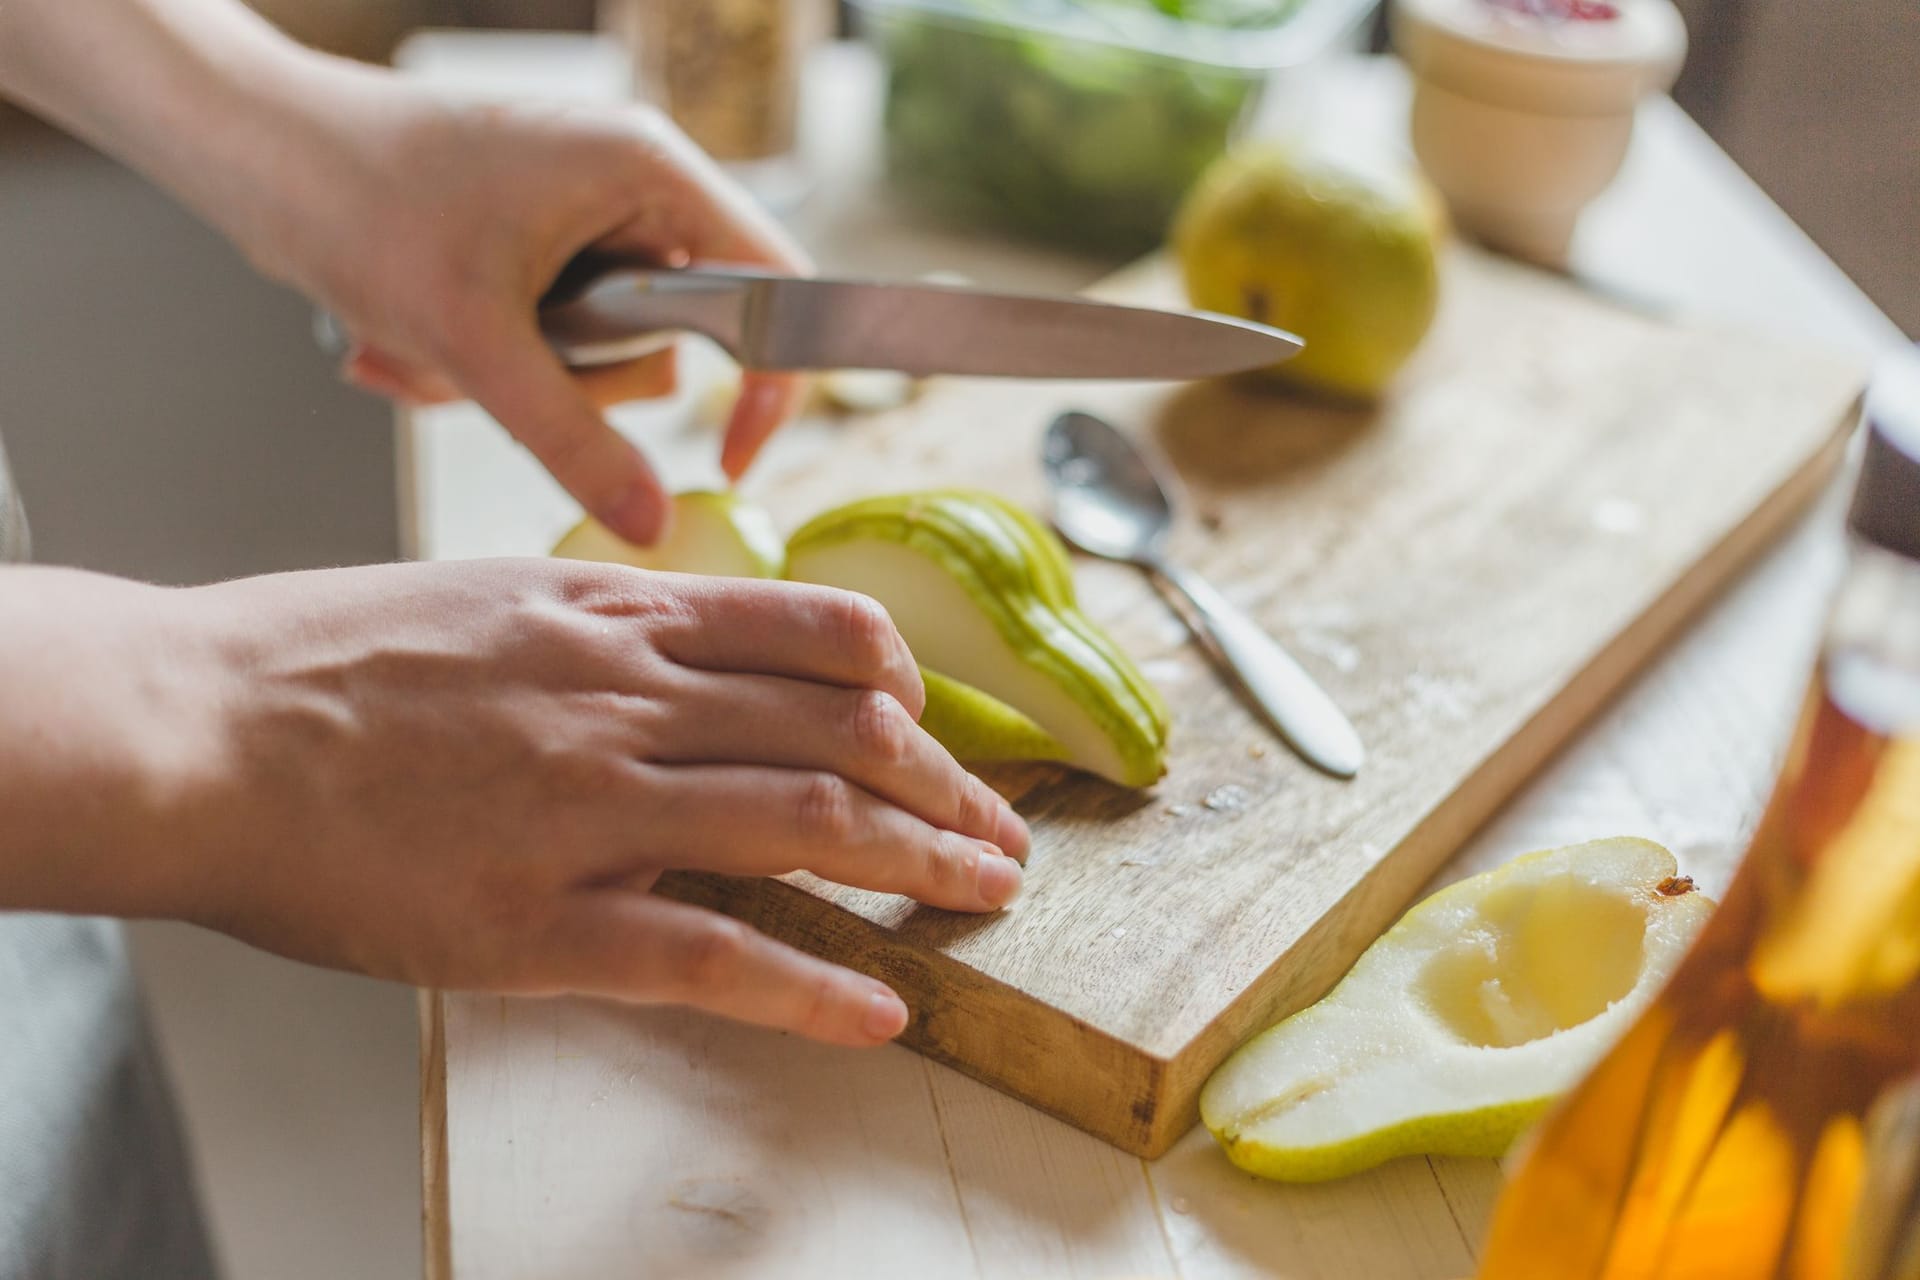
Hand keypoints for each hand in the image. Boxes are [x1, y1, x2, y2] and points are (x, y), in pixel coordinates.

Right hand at [0, 562, 1027, 1046]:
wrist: (196, 727)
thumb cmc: (321, 661)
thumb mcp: (481, 597)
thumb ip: (597, 626)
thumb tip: (680, 645)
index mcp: (611, 619)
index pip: (812, 636)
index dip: (902, 685)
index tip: (936, 726)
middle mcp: (624, 699)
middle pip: (837, 733)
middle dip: (941, 786)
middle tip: (998, 830)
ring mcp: (590, 808)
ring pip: (802, 824)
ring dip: (917, 864)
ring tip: (986, 898)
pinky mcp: (539, 920)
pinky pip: (707, 954)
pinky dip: (808, 986)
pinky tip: (878, 1011)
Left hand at [279, 76, 809, 544]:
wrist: (254, 151)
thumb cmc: (359, 201)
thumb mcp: (478, 342)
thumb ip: (575, 441)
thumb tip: (653, 522)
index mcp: (650, 172)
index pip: (772, 288)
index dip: (768, 383)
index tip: (729, 457)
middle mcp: (633, 186)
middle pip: (681, 334)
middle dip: (586, 377)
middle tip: (507, 362)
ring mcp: (587, 214)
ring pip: (610, 348)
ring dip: (528, 375)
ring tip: (442, 346)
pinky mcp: (543, 241)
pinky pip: (559, 337)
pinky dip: (496, 360)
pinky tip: (426, 337)